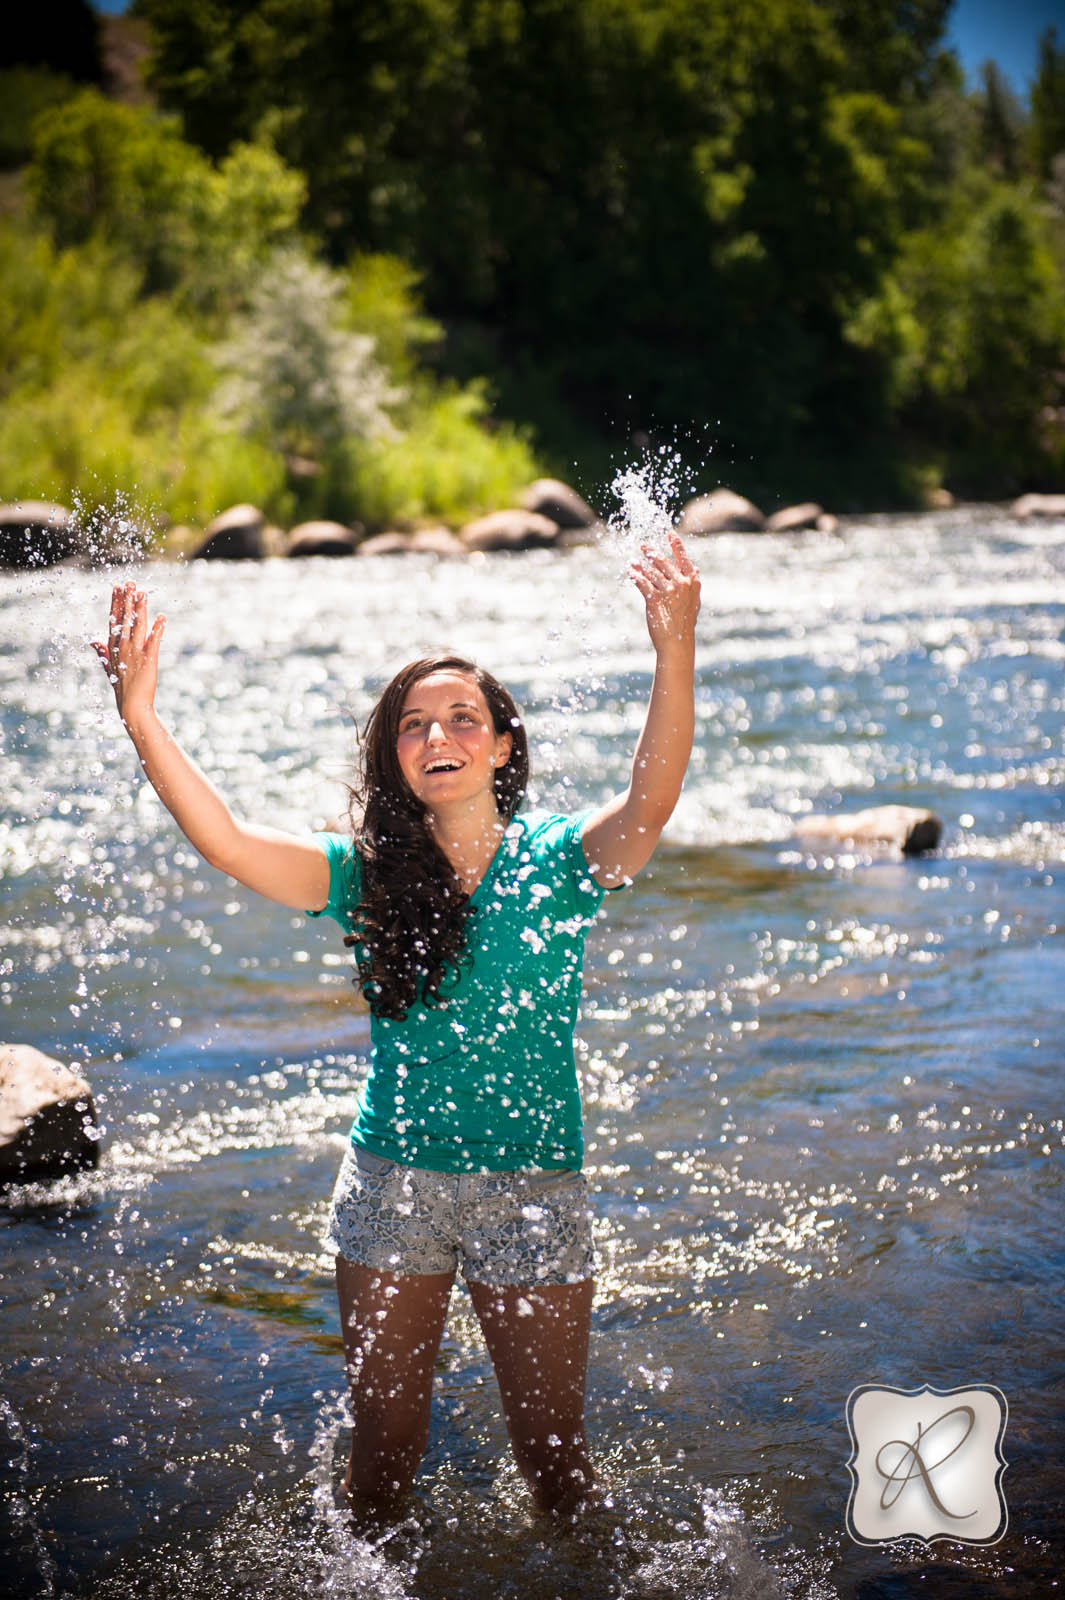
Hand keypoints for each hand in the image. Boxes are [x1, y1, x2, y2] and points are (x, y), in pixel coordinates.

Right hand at [91, 581, 165, 725]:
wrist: (132, 706)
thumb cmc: (121, 687)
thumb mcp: (108, 667)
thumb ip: (101, 651)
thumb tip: (92, 640)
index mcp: (113, 647)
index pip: (114, 619)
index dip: (116, 602)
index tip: (117, 587)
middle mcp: (122, 647)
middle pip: (124, 619)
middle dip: (127, 599)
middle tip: (130, 581)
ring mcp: (135, 653)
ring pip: (137, 626)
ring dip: (140, 609)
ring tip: (143, 592)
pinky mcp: (148, 660)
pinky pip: (154, 641)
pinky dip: (158, 629)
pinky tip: (162, 617)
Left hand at [629, 530, 699, 654]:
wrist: (677, 642)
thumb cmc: (685, 622)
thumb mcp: (694, 601)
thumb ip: (693, 584)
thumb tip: (696, 570)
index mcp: (692, 582)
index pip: (683, 558)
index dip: (676, 545)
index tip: (669, 533)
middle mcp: (681, 583)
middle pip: (664, 562)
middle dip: (652, 552)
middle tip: (644, 546)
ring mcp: (668, 590)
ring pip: (651, 571)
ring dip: (641, 565)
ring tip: (634, 561)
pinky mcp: (654, 598)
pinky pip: (642, 583)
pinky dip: (636, 577)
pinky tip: (631, 573)